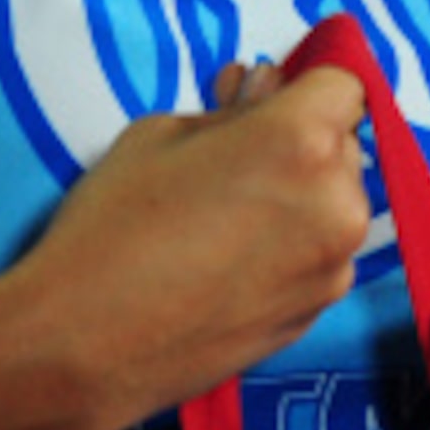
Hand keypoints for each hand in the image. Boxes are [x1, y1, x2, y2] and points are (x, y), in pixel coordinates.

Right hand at [17, 61, 372, 429]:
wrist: (86, 344)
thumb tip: (262, 89)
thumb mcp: (160, 134)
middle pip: (343, 145)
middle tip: (233, 157)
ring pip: (334, 203)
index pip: (343, 84)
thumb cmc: (112, 227)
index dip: (305, 86)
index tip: (272, 98)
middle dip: (301, 141)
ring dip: (299, 195)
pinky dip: (290, 246)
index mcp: (301, 142)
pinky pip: (320, 254)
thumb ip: (230, 110)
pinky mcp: (317, 312)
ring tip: (225, 215)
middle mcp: (337, 203)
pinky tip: (229, 259)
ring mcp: (335, 266)